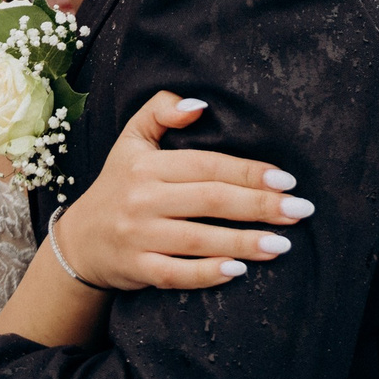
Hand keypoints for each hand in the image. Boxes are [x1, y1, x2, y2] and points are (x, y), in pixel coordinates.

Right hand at [52, 92, 312, 290]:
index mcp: (147, 165)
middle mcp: (142, 199)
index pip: (206, 165)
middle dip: (259, 206)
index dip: (248, 171)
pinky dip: (207, 274)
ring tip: (283, 244)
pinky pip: (176, 273)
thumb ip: (161, 110)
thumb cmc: (118, 185)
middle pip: (210, 200)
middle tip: (300, 211)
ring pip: (198, 240)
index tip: (286, 180)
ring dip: (244, 242)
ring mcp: (138, 236)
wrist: (78, 243)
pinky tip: (239, 271)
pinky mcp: (137, 268)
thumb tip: (200, 104)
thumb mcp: (131, 140)